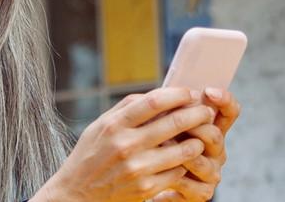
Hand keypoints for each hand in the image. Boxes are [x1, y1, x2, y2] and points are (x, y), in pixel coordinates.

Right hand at [31, 88, 214, 201]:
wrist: (78, 193)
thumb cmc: (90, 155)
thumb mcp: (99, 126)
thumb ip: (125, 109)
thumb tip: (157, 95)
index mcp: (113, 124)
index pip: (153, 102)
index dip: (178, 95)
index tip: (190, 93)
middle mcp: (125, 144)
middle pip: (173, 122)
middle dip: (197, 114)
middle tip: (206, 112)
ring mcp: (137, 167)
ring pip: (183, 150)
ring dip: (197, 142)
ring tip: (199, 138)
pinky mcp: (146, 188)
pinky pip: (177, 172)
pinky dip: (183, 165)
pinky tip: (182, 161)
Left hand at [152, 88, 240, 201]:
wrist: (149, 180)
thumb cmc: (155, 146)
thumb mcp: (159, 123)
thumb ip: (167, 109)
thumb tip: (163, 92)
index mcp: (211, 129)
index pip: (229, 112)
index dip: (224, 100)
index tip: (209, 91)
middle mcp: (216, 151)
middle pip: (214, 135)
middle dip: (192, 126)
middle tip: (169, 120)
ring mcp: (211, 172)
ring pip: (200, 160)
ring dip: (177, 152)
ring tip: (158, 144)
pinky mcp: (201, 192)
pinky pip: (188, 183)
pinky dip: (170, 176)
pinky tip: (156, 171)